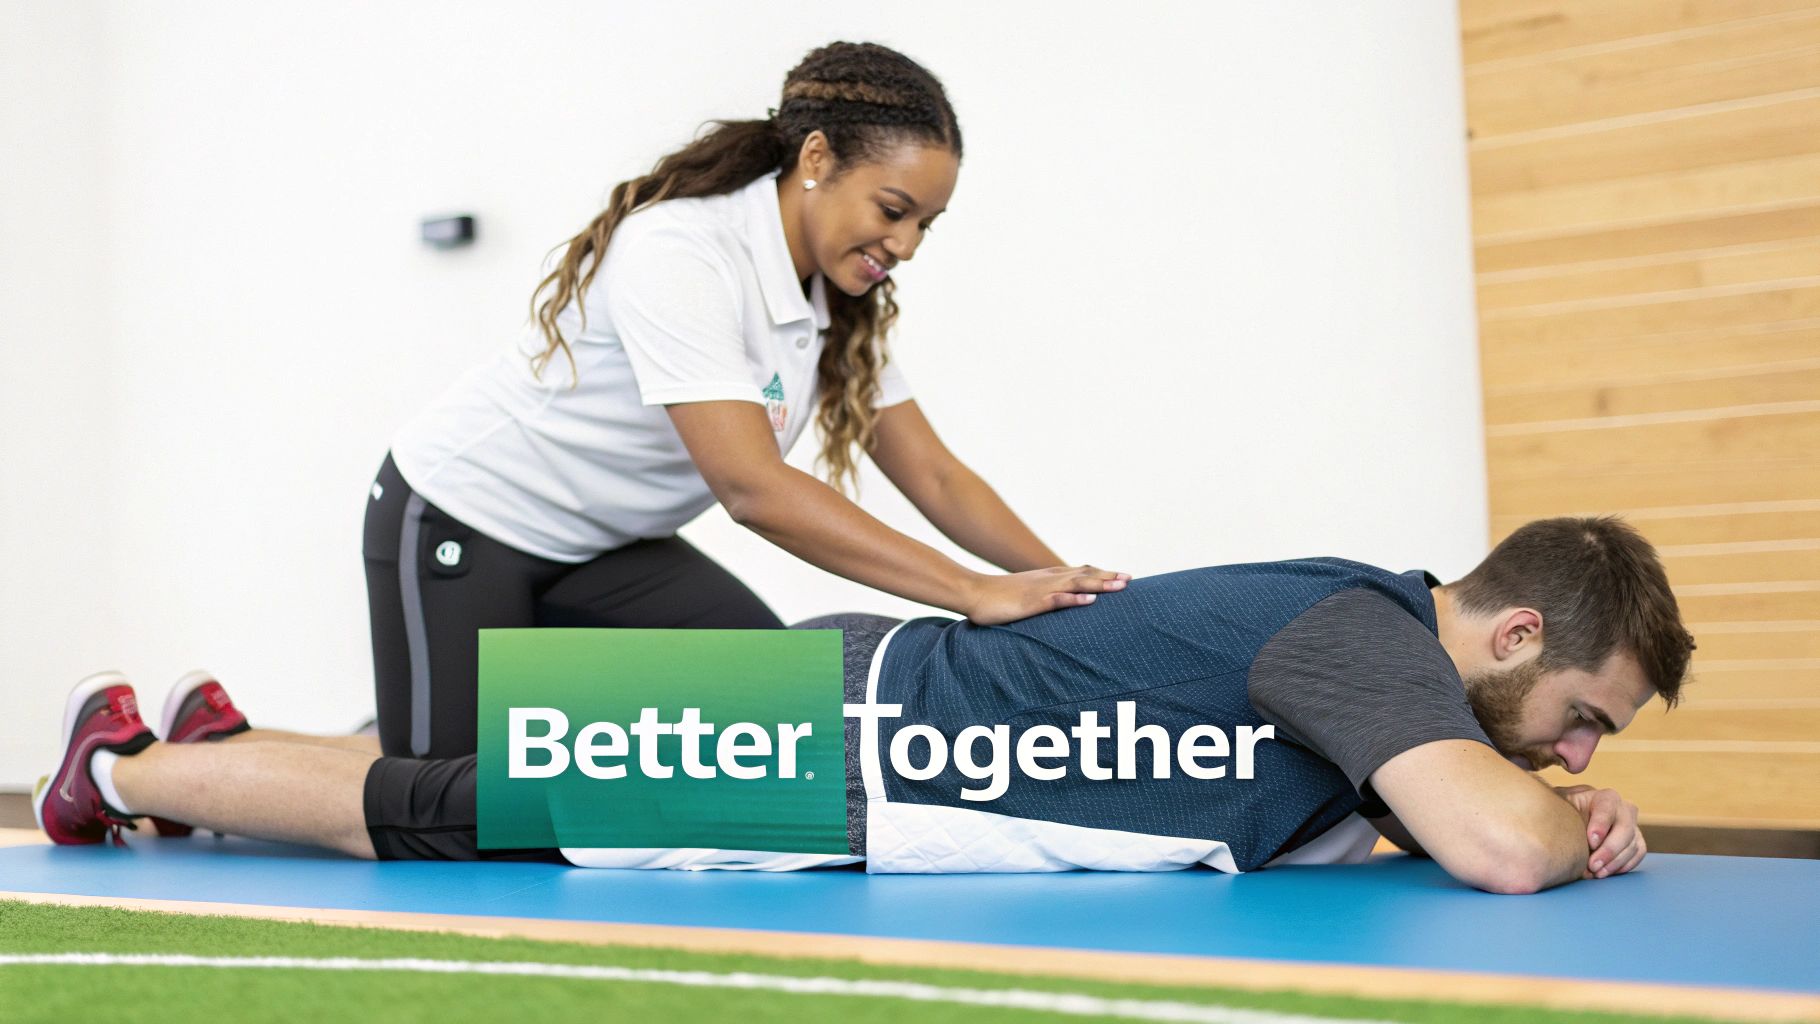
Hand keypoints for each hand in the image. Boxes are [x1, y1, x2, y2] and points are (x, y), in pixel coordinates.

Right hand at [962, 566, 1130, 625]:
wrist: (973, 592)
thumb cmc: (997, 598)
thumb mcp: (1025, 595)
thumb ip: (1044, 597)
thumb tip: (1057, 603)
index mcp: (1048, 578)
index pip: (1081, 572)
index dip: (1103, 574)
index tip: (1124, 577)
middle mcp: (1049, 579)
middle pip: (1085, 575)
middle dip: (1109, 577)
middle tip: (1131, 580)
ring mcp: (1041, 590)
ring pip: (1076, 584)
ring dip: (1099, 584)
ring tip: (1120, 586)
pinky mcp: (1031, 602)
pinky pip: (1055, 599)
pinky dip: (1074, 598)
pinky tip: (1089, 600)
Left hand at [1554, 784, 1645, 879]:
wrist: (1573, 822)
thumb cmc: (1564, 812)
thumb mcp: (1559, 805)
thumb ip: (1558, 808)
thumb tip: (1546, 819)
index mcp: (1603, 797)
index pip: (1607, 807)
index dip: (1601, 825)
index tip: (1590, 842)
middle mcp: (1622, 809)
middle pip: (1625, 828)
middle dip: (1609, 850)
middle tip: (1592, 866)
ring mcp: (1632, 825)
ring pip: (1632, 843)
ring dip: (1615, 861)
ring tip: (1596, 873)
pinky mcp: (1636, 840)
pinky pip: (1638, 853)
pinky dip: (1625, 864)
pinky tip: (1608, 872)